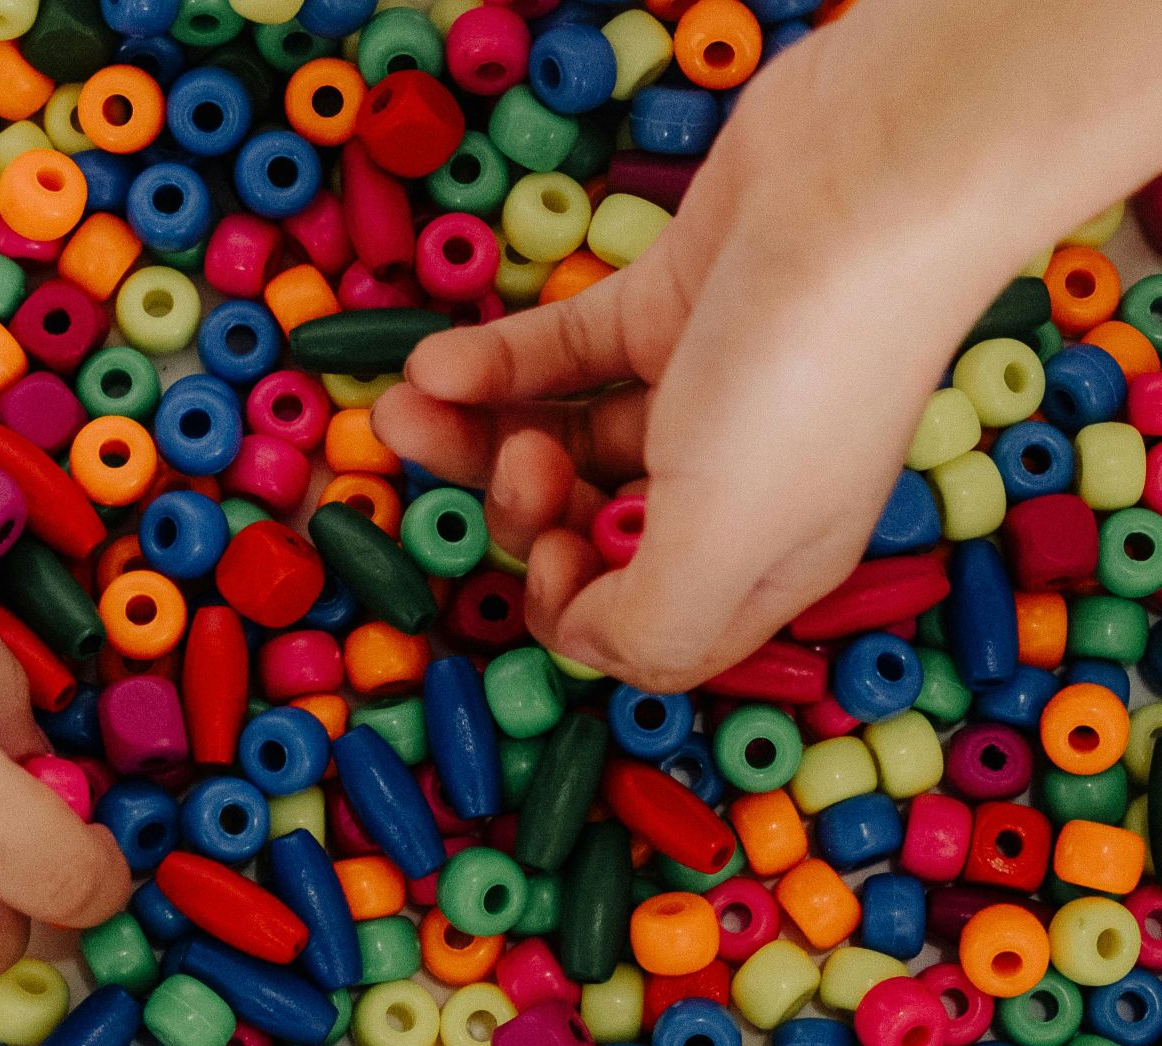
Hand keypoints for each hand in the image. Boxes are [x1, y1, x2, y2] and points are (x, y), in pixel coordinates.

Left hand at [374, 0, 1161, 690]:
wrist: (874, 177)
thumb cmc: (805, 374)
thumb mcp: (727, 540)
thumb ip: (648, 626)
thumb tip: (578, 635)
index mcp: (762, 564)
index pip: (643, 633)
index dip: (574, 609)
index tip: (553, 550)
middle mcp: (731, 489)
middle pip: (587, 531)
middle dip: (518, 510)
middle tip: (518, 461)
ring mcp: (695, 394)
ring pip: (559, 440)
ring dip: (471, 436)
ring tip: (403, 407)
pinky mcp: (663, 307)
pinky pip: (557, 356)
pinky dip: (491, 364)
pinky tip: (430, 362)